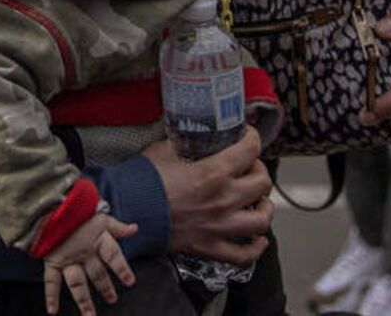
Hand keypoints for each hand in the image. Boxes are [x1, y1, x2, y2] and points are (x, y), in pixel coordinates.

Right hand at [42, 213, 137, 315]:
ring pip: (77, 283)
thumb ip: (117, 226)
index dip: (122, 269)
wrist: (50, 201)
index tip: (130, 282)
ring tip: (89, 315)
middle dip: (105, 287)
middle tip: (112, 300)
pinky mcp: (52, 260)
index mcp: (97, 239)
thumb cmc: (76, 206)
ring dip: (84, 301)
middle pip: (97, 273)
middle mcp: (84, 251)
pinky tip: (52, 311)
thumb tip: (134, 228)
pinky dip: (51, 296)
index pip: (113, 256)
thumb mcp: (100, 214)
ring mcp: (68, 257)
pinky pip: (51, 281)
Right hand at [143, 128, 271, 265]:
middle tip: (249, 168)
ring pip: (262, 220)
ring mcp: (219, 226)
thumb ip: (186, 143)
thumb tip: (193, 136)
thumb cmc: (142, 181)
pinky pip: (245, 254)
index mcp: (213, 172)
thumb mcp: (165, 149)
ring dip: (264, 207)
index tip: (249, 136)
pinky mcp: (210, 247)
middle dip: (259, 170)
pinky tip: (257, 238)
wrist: (126, 212)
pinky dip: (256, 246)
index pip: (251, 150)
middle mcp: (222, 199)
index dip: (253, 138)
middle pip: (262, 183)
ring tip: (258, 201)